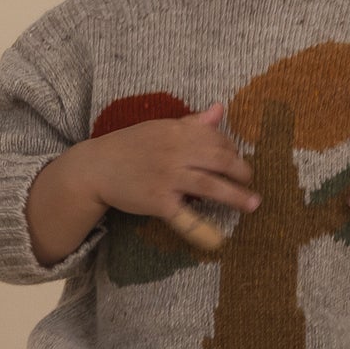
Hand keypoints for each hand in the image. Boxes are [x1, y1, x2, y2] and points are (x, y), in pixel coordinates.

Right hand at [79, 102, 260, 228]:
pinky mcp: (159, 202)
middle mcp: (175, 153)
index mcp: (177, 131)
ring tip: (253, 204)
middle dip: (241, 170)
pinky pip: (186, 217)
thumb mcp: (159, 128)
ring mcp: (168, 178)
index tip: (235, 158)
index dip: (231, 149)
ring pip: (211, 186)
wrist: (96, 168)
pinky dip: (202, 230)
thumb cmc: (129, 147)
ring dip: (236, 196)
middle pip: (220, 160)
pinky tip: (219, 240)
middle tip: (250, 180)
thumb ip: (192, 123)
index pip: (216, 139)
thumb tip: (219, 109)